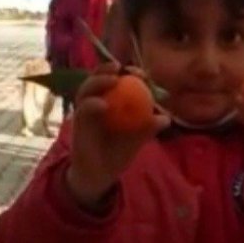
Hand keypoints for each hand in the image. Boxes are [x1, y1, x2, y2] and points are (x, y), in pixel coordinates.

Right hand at [68, 63, 169, 209]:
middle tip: (122, 68)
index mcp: (110, 101)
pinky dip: (92, 104)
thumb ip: (149, 128)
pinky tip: (104, 105)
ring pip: (86, 88)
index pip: (117, 80)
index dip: (127, 72)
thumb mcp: (137, 139)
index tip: (141, 74)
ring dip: (98, 80)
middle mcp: (95, 101)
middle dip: (107, 68)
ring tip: (113, 79)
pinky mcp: (77, 122)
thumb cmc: (119, 154)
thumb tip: (167, 118)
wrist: (101, 175)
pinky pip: (83, 108)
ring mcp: (85, 111)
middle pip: (97, 77)